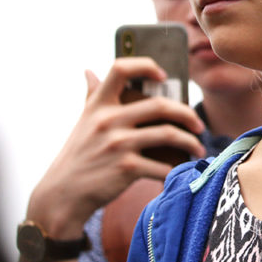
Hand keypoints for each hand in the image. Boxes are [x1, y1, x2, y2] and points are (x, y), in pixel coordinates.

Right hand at [25, 57, 205, 238]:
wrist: (63, 195)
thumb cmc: (78, 155)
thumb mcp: (83, 121)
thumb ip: (92, 96)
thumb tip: (89, 71)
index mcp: (98, 105)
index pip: (121, 69)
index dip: (145, 66)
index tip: (163, 76)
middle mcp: (108, 121)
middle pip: (160, 105)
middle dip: (187, 114)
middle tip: (198, 124)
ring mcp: (117, 144)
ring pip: (168, 135)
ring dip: (190, 142)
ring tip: (198, 147)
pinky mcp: (126, 169)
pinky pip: (162, 166)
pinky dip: (176, 169)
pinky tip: (181, 171)